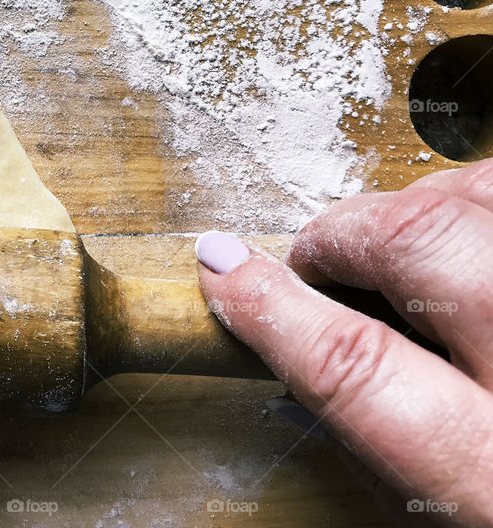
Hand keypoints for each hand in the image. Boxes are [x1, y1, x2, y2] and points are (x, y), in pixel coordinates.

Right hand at [196, 158, 492, 526]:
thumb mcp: (452, 519)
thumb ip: (374, 447)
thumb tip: (292, 358)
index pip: (356, 367)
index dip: (272, 306)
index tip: (224, 267)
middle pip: (428, 247)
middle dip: (351, 234)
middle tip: (328, 254)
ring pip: (488, 195)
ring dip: (429, 208)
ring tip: (414, 247)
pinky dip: (485, 199)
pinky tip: (478, 233)